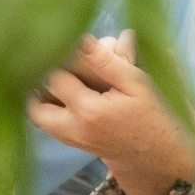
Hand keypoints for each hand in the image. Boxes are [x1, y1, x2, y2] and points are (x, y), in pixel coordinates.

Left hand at [25, 34, 194, 194]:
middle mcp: (72, 127)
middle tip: (56, 68)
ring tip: (60, 82)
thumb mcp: (137, 83)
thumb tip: (82, 39)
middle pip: (35, 104)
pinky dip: (51, 110)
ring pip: (38, 117)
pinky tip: (67, 97)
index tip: (68, 49)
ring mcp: (71, 139)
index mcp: (88, 110)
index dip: (58, 60)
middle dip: (40, 83)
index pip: (54, 77)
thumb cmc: (152, 116)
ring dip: (43, 98)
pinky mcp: (74, 145)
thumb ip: (107, 62)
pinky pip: (49, 126)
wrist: (159, 155)